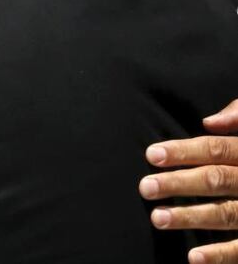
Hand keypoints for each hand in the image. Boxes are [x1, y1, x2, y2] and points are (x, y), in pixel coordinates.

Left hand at [140, 99, 237, 262]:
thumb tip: (209, 121)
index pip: (216, 149)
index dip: (184, 151)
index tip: (151, 154)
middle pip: (217, 180)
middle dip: (179, 183)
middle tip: (145, 187)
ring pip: (226, 214)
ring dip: (191, 217)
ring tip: (157, 218)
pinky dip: (220, 254)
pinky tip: (193, 257)